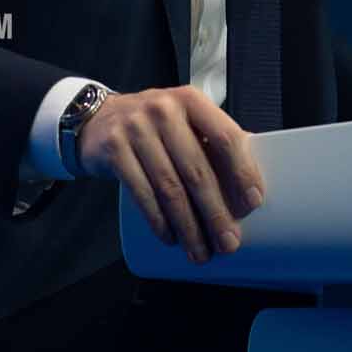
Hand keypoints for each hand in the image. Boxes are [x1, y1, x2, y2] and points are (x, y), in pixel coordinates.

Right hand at [76, 85, 265, 264]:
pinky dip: (158, 220)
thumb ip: (212, 140)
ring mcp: (136, 129)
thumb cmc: (154, 124)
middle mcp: (164, 110)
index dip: (242, 171)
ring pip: (169, 188)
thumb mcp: (184, 119)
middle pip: (197, 170)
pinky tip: (170, 237)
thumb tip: (249, 181)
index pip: (225, 136)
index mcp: (191, 101)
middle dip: (215, 212)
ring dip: (188, 225)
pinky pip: (142, 193)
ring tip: (199, 250)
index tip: (252, 202)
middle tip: (228, 241)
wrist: (98, 119)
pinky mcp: (114, 150)